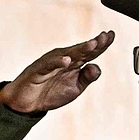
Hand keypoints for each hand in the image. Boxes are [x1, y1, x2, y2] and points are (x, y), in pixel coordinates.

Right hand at [0, 32, 114, 114]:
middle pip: (81, 50)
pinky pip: (49, 65)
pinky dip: (57, 62)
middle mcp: (63, 59)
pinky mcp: (38, 70)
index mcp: (74, 63)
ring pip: (67, 54)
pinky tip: (66, 61)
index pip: (90, 52)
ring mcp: (50, 63)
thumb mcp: (75, 88)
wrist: (27, 104)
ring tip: (92, 44)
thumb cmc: (50, 93)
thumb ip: (87, 78)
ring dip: (80, 49)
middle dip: (94, 43)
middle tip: (105, 37)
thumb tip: (96, 67)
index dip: (101, 44)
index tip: (111, 35)